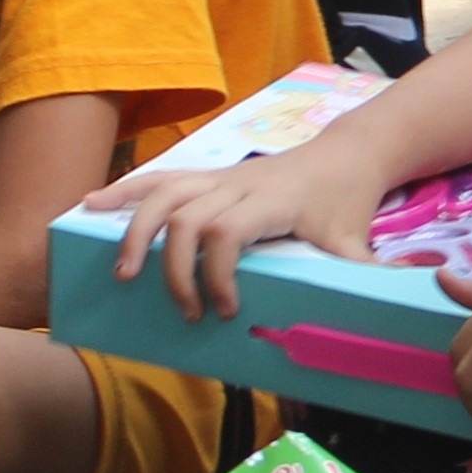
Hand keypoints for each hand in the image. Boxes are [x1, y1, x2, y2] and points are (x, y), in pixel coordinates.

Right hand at [90, 143, 387, 321]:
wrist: (347, 153)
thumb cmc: (346, 202)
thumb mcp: (356, 242)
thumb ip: (361, 279)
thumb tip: (380, 318)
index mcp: (271, 203)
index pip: (225, 231)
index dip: (216, 273)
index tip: (227, 311)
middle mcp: (238, 185)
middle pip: (185, 216)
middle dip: (172, 267)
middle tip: (184, 310)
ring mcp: (219, 176)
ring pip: (163, 193)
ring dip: (135, 231)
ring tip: (121, 272)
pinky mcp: (208, 176)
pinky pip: (159, 179)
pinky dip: (123, 192)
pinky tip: (90, 205)